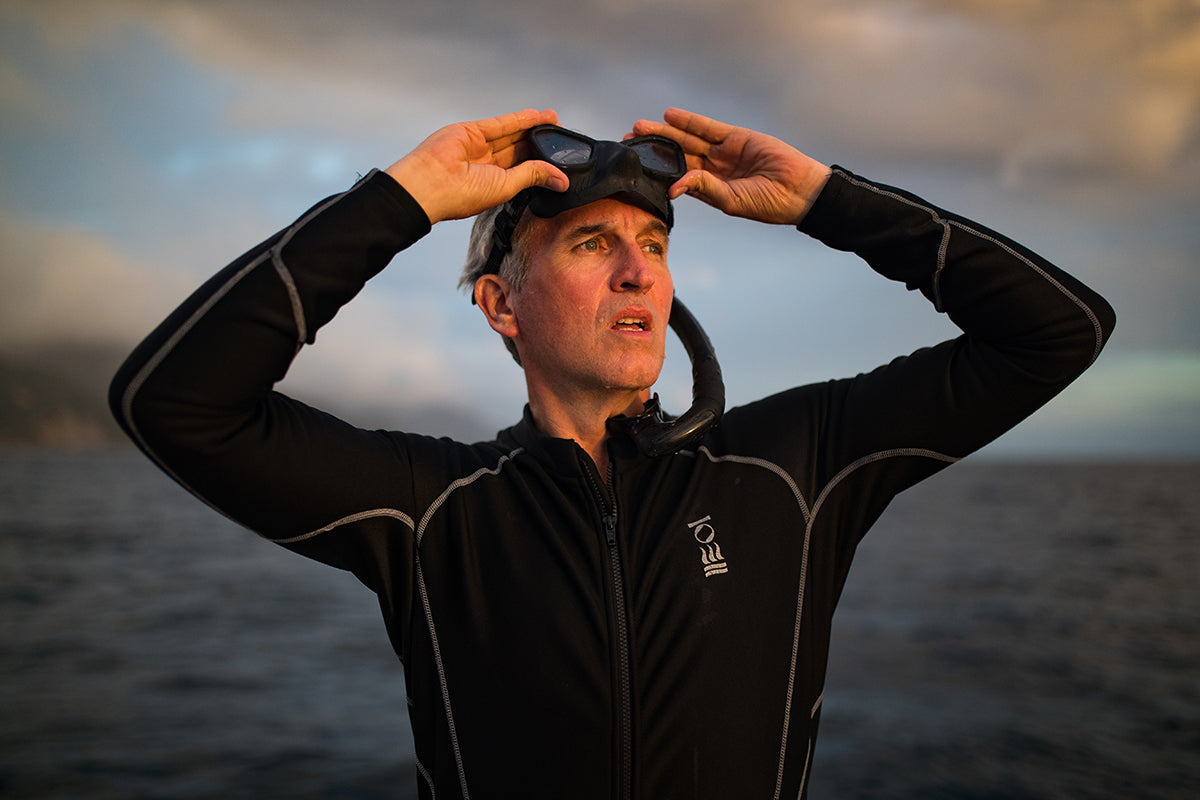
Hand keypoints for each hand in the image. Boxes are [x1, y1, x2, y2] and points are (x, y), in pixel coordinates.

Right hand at [385, 109, 568, 223]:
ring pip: (511, 134)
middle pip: (519, 150)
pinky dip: (519, 119)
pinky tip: (538, 116)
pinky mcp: (470, 131)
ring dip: (533, 128)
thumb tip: (561, 180)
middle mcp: (485, 166)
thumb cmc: (461, 195)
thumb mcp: (506, 187)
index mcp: (492, 184)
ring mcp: (477, 147)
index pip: (522, 171)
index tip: (562, 160)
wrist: (430, 183)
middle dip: (540, 143)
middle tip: (562, 136)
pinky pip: (500, 124)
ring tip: (555, 121)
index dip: (542, 164)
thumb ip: (532, 176)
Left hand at [631, 108, 831, 225]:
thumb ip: (703, 189)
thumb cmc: (768, 203)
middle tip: (628, 142)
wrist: (799, 190)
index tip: (634, 168)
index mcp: (710, 191)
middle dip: (653, 149)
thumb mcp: (730, 200)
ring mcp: (725, 153)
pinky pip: (708, 128)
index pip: (677, 178)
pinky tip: (669, 116)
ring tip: (640, 127)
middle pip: (677, 156)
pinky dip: (689, 121)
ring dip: (664, 133)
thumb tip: (674, 185)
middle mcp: (714, 171)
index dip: (656, 172)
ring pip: (688, 140)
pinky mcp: (736, 137)